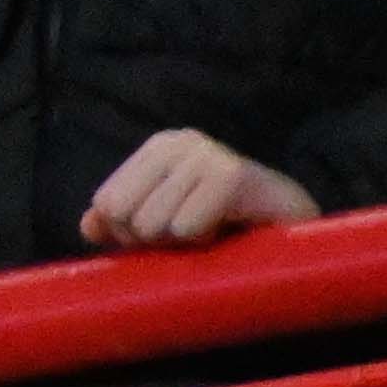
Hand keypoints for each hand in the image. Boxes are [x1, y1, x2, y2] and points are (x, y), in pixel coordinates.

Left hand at [77, 130, 319, 255]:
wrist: (297, 236)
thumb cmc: (230, 230)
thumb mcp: (167, 229)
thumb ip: (121, 225)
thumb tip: (88, 225)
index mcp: (158, 148)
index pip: (106, 203)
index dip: (131, 234)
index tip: (172, 232)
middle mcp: (180, 141)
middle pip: (124, 215)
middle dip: (156, 240)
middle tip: (198, 234)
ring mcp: (207, 154)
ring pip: (153, 224)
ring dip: (185, 244)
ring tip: (218, 230)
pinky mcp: (232, 175)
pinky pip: (186, 228)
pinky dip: (206, 243)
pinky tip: (233, 230)